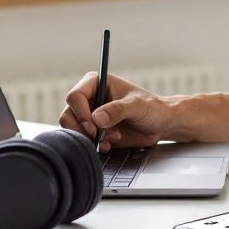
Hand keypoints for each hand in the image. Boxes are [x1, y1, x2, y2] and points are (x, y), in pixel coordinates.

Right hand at [59, 73, 174, 152]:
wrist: (161, 124)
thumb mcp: (138, 106)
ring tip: (111, 138)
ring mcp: (90, 116)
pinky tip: (110, 144)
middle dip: (84, 129)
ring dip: (90, 139)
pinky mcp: (94, 132)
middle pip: (68, 115)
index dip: (81, 113)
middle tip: (101, 136)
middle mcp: (90, 99)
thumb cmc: (153, 108)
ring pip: (72, 129)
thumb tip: (97, 118)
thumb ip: (118, 109)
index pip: (75, 96)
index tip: (94, 126)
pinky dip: (94, 146)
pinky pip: (82, 140)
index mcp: (97, 83)